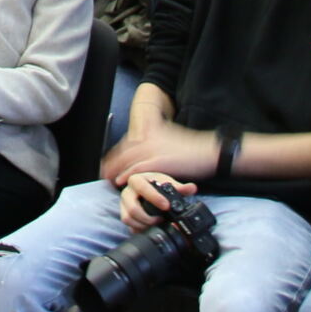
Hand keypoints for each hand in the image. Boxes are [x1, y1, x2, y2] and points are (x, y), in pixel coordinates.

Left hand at [103, 120, 219, 188]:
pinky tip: (121, 180)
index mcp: (153, 131)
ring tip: (107, 177)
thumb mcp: (171, 141)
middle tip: (102, 171)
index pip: (128, 141)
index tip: (107, 161)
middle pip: (124, 149)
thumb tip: (147, 152)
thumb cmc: (192, 150)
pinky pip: (139, 167)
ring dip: (116, 168)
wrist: (209, 152)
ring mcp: (155, 148)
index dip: (116, 153)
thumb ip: (157, 144)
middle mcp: (151, 138)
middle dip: (111, 161)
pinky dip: (128, 174)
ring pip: (128, 158)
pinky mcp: (161, 161)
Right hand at [116, 172, 198, 231]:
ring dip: (143, 225)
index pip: (142, 188)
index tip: (166, 206)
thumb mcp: (167, 182)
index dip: (154, 198)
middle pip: (132, 207)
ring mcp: (124, 204)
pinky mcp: (125, 214)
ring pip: (128, 218)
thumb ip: (180, 187)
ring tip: (156, 225)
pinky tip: (148, 228)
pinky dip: (138, 229)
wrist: (146, 187)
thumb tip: (192, 188)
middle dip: (147, 217)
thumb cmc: (156, 184)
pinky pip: (128, 225)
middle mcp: (127, 192)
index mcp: (137, 180)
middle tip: (161, 220)